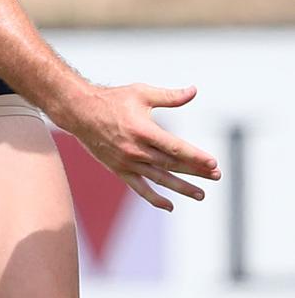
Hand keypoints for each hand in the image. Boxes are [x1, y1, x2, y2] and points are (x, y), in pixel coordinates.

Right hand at [69, 81, 220, 211]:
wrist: (80, 112)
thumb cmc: (113, 99)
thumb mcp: (141, 93)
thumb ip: (169, 96)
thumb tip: (194, 91)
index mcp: (143, 130)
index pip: (175, 148)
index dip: (195, 156)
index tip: (213, 163)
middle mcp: (136, 150)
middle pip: (172, 165)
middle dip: (196, 171)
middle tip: (216, 175)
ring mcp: (127, 162)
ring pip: (159, 179)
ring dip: (181, 188)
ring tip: (201, 194)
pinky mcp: (119, 170)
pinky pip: (140, 188)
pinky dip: (154, 198)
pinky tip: (170, 206)